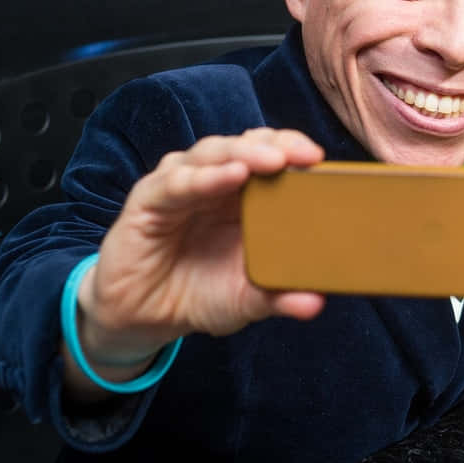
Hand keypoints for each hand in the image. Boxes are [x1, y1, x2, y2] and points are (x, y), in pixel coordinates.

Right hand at [64, 128, 325, 395]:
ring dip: (244, 153)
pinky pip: (178, 182)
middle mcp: (215, 180)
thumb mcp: (245, 298)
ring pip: (214, 154)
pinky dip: (204, 177)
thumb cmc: (198, 292)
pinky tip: (230, 175)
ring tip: (272, 161)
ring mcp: (181, 184)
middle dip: (277, 145)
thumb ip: (278, 296)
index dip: (295, 150)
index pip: (272, 156)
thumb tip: (316, 302)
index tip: (321, 159)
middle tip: (304, 155)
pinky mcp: (149, 199)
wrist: (142, 317)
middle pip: (248, 146)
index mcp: (244, 194)